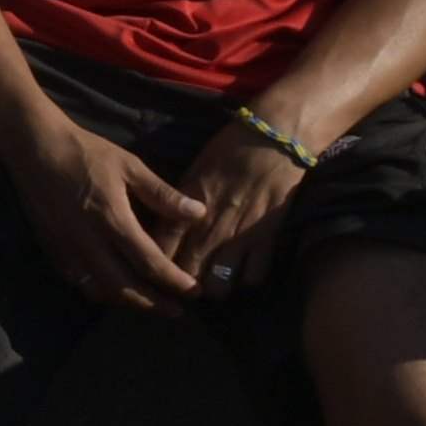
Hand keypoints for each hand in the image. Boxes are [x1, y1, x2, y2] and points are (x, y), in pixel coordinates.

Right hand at [6, 124, 206, 313]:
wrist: (34, 147)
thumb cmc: (85, 152)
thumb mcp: (129, 166)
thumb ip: (163, 194)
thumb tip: (199, 213)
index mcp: (113, 220)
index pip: (149, 263)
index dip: (174, 282)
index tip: (193, 292)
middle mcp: (89, 241)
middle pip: (125, 287)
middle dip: (154, 304)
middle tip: (176, 312)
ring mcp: (67, 248)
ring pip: (100, 290)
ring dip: (127, 302)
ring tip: (148, 304)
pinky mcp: (52, 248)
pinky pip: (78, 281)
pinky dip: (99, 291)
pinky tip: (111, 289)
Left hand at [167, 124, 306, 298]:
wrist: (273, 139)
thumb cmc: (229, 150)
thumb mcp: (193, 173)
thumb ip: (176, 202)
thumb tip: (159, 225)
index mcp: (185, 209)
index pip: (160, 250)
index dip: (154, 266)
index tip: (153, 271)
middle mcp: (209, 229)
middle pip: (186, 275)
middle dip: (181, 284)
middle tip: (182, 284)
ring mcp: (239, 238)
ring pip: (218, 286)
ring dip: (214, 287)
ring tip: (213, 281)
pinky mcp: (267, 241)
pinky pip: (253, 278)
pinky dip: (247, 279)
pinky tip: (242, 270)